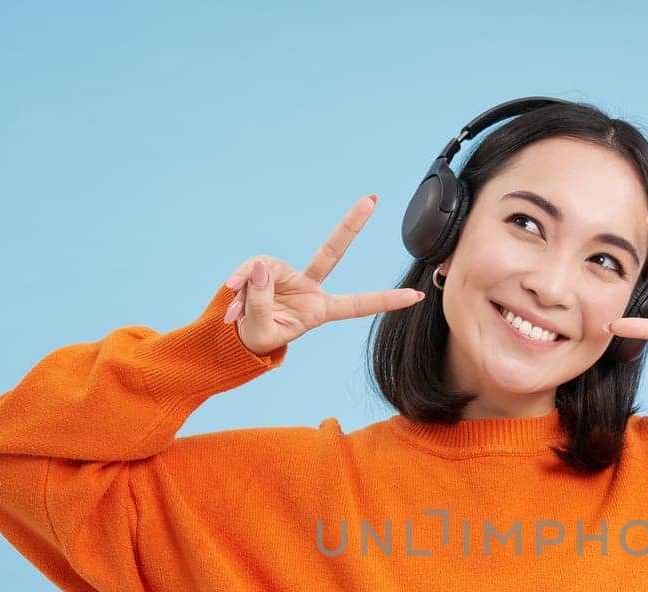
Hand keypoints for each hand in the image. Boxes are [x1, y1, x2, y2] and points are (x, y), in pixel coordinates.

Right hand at [222, 193, 426, 355]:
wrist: (239, 333)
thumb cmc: (259, 336)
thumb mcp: (261, 330)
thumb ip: (260, 302)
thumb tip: (262, 268)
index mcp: (320, 310)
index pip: (358, 305)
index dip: (385, 301)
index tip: (417, 296)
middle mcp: (309, 287)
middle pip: (332, 251)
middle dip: (351, 224)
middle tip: (371, 199)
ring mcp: (287, 274)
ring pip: (267, 270)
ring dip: (247, 292)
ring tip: (235, 312)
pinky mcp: (265, 267)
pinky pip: (249, 271)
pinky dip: (237, 284)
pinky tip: (230, 300)